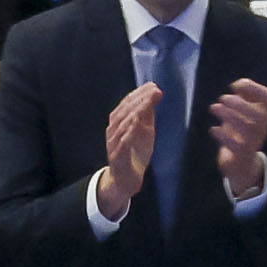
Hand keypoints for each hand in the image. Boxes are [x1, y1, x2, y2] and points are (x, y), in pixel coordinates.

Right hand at [93, 80, 162, 219]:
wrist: (125, 180)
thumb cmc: (134, 154)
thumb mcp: (144, 132)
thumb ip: (147, 116)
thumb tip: (154, 96)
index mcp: (118, 124)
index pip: (127, 105)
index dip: (139, 94)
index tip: (153, 85)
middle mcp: (113, 132)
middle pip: (123, 112)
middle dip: (139, 99)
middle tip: (153, 90)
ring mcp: (113, 144)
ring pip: (121, 125)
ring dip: (135, 112)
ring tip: (147, 102)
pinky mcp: (117, 157)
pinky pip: (121, 143)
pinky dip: (128, 132)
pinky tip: (137, 123)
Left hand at [207, 74, 266, 199]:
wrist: (242, 164)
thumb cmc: (241, 132)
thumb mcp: (243, 114)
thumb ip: (242, 97)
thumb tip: (237, 85)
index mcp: (264, 115)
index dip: (255, 89)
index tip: (236, 85)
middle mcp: (262, 128)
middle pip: (259, 116)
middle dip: (240, 104)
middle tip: (223, 98)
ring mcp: (253, 142)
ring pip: (248, 129)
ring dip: (229, 115)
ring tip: (214, 108)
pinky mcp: (241, 155)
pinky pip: (236, 146)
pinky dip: (223, 136)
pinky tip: (213, 129)